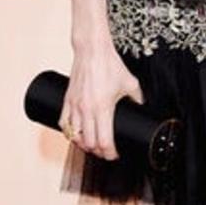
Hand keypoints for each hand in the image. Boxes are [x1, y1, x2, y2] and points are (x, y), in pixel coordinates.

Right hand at [59, 45, 143, 160]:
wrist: (91, 50)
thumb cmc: (109, 65)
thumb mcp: (130, 83)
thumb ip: (137, 97)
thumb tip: (142, 107)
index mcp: (103, 108)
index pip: (104, 141)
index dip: (109, 153)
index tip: (114, 154)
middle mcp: (87, 110)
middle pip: (89, 143)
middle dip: (97, 152)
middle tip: (105, 152)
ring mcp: (75, 105)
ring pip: (74, 136)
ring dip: (83, 144)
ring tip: (91, 145)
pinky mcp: (67, 100)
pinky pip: (63, 123)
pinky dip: (69, 133)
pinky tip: (75, 135)